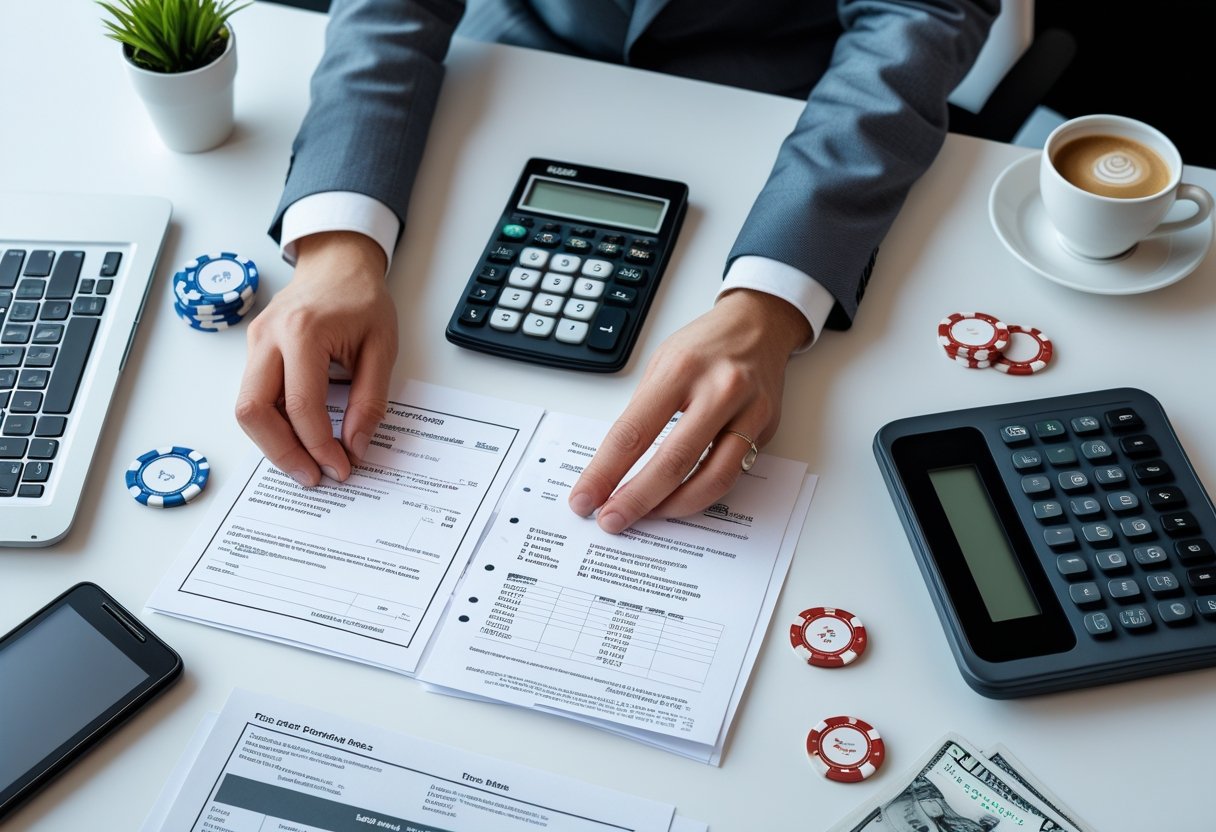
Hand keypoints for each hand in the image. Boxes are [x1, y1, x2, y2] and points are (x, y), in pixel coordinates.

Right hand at [235, 231, 397, 485]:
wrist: (337, 264)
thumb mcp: (382, 348)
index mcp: (303, 332)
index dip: (320, 446)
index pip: (302, 406)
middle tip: (312, 477)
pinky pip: (254, 396)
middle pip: (253, 411)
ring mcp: (254, 343)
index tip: (340, 468)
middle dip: (281, 453)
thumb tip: (356, 445)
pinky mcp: (253, 350)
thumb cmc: (362, 299)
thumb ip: (370, 400)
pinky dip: (273, 424)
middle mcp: (269, 337)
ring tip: (306, 463)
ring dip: (273, 442)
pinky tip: (298, 438)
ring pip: (246, 408)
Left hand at [569, 289, 811, 532]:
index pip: (633, 432)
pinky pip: (731, 474)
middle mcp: (719, 389)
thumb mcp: (662, 362)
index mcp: (681, 369)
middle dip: (636, 499)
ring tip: (646, 515)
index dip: (605, 472)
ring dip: (672, 507)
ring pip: (711, 478)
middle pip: (673, 461)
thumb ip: (642, 411)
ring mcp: (748, 411)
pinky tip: (678, 500)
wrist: (759, 324)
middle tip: (611, 520)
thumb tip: (613, 466)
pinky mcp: (766, 429)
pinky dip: (701, 494)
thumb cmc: (704, 344)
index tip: (584, 498)